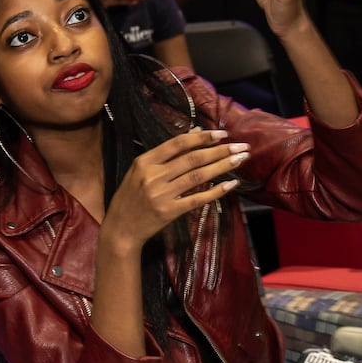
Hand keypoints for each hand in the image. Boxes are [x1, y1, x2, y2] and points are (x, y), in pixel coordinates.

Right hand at [98, 129, 247, 251]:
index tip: (222, 134)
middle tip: (241, 146)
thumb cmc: (131, 197)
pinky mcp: (169, 211)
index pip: (178, 144)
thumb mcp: (141, 171)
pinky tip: (231, 184)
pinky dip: (216, 191)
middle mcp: (153, 175)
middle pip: (192, 159)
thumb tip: (195, 133)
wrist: (120, 229)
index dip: (202, 137)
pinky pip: (197, 199)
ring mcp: (161, 194)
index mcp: (145, 161)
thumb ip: (165, 154)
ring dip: (222, 166)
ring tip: (240, 159)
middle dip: (220, 151)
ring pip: (198, 176)